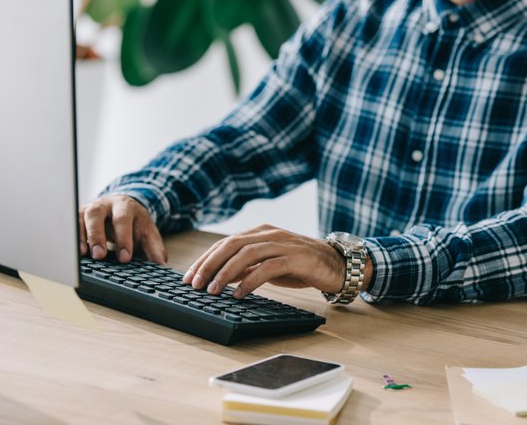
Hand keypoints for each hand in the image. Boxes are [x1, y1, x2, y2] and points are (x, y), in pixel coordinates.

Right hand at [79, 195, 166, 263]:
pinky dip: (71, 237)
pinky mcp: (78, 216)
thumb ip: (154, 247)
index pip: (123, 219)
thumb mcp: (147, 232)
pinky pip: (71, 224)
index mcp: (125, 206)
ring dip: (80, 236)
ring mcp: (89, 208)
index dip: (123, 238)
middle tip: (100, 255)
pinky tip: (72, 251)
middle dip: (97, 235)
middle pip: (97, 214)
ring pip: (81, 217)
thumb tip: (161, 263)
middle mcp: (105, 205)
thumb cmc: (133, 223)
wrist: (121, 207)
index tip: (125, 258)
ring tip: (82, 255)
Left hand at [182, 224, 345, 298]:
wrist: (337, 264)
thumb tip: (219, 278)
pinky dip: (250, 280)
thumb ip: (247, 266)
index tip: (189, 277)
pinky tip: (239, 294)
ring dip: (225, 273)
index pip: (224, 243)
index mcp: (260, 232)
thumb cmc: (300, 265)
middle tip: (194, 284)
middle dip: (209, 264)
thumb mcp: (269, 264)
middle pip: (231, 245)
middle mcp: (269, 234)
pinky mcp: (296, 258)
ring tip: (212, 291)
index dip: (204, 259)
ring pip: (246, 254)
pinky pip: (267, 268)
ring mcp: (283, 244)